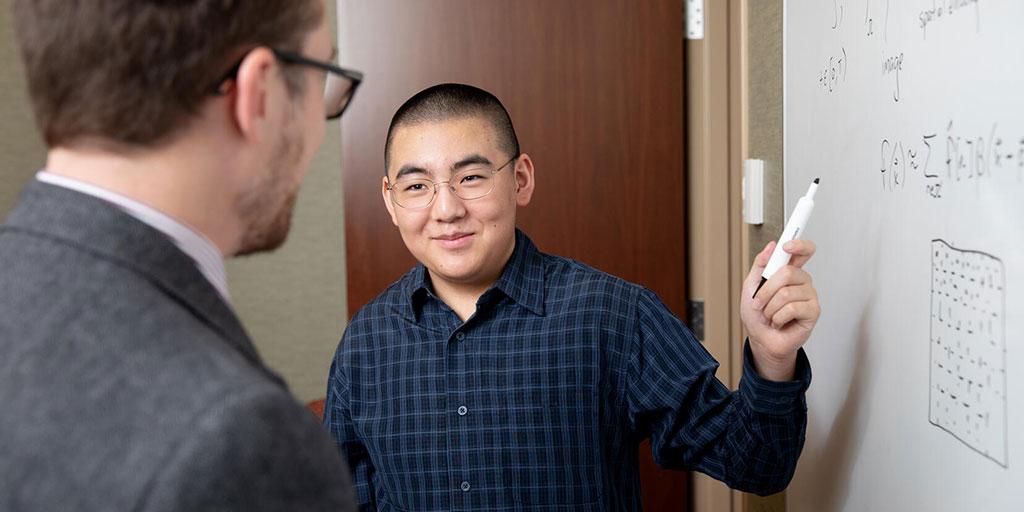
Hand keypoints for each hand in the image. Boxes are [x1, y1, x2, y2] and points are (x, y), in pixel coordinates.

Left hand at [740, 240, 820, 380]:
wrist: (761, 339)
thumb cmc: (758, 315)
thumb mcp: (751, 286)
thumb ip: (761, 265)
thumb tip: (771, 246)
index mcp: (789, 271)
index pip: (803, 251)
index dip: (798, 244)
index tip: (786, 245)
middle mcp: (801, 281)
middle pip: (787, 272)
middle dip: (766, 290)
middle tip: (760, 302)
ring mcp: (809, 295)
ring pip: (786, 293)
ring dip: (769, 307)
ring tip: (770, 315)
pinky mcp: (813, 311)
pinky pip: (792, 308)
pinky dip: (778, 317)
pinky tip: (780, 321)